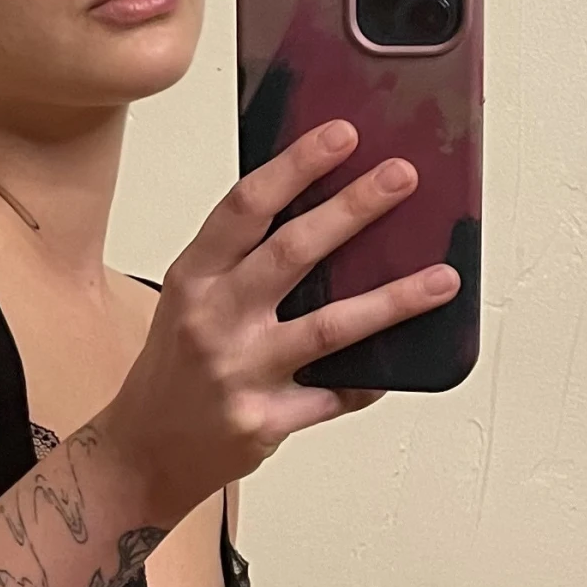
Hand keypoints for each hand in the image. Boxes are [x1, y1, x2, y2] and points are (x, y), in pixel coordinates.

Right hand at [98, 117, 459, 526]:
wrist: (145, 451)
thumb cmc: (175, 368)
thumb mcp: (190, 300)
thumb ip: (242, 260)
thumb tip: (326, 210)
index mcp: (194, 278)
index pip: (246, 207)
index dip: (296, 167)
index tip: (342, 135)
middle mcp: (214, 320)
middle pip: (292, 252)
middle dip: (353, 209)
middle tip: (402, 177)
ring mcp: (241, 372)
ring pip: (329, 327)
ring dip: (392, 300)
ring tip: (441, 279)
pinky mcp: (265, 421)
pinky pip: (335, 394)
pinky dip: (371, 378)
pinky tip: (402, 361)